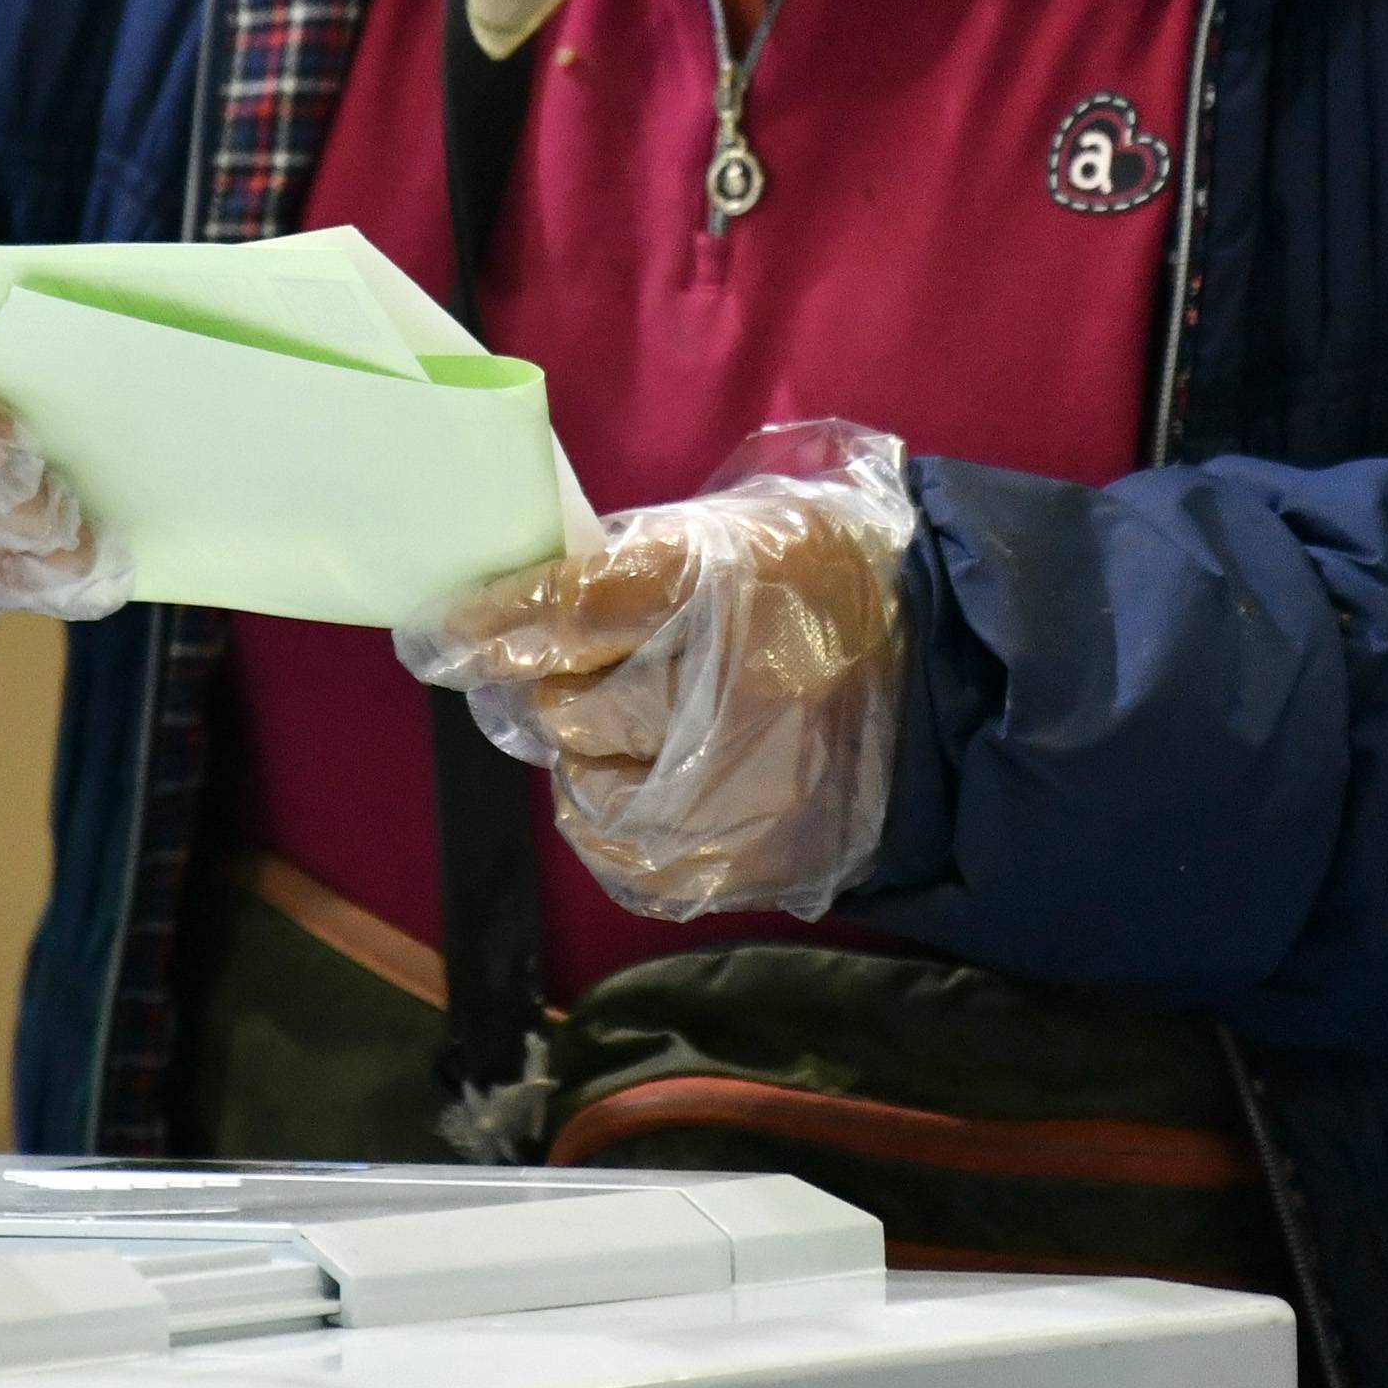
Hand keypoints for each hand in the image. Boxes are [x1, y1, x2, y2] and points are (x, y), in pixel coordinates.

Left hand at [399, 420, 916, 920]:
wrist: (947, 680)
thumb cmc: (826, 585)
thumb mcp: (743, 530)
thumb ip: (637, 563)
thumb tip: (523, 603)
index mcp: (731, 585)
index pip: (573, 608)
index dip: (492, 624)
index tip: (440, 633)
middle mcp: (735, 690)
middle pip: (575, 709)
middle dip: (548, 691)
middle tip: (553, 675)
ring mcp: (746, 786)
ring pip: (593, 787)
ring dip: (585, 756)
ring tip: (619, 727)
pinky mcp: (752, 857)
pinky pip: (631, 857)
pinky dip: (613, 820)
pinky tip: (637, 784)